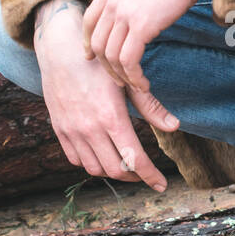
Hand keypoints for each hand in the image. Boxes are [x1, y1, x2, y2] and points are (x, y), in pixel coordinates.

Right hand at [34, 0, 176, 190]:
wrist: (61, 50)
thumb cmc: (99, 64)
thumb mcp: (128, 83)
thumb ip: (151, 107)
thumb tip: (174, 126)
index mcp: (111, 118)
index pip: (134, 159)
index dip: (150, 176)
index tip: (161, 185)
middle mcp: (90, 129)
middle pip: (116, 170)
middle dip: (134, 176)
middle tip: (145, 173)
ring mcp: (72, 131)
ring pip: (95, 169)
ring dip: (112, 171)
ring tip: (125, 165)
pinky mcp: (60, 130)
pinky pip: (76, 159)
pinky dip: (91, 163)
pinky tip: (102, 156)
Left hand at [82, 0, 210, 90]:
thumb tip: (135, 7)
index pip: (88, 21)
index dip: (88, 42)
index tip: (93, 56)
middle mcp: (113, 2)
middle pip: (98, 43)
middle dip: (106, 66)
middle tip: (119, 78)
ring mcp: (124, 14)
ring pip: (111, 56)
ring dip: (122, 76)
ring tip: (135, 85)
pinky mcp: (141, 26)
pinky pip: (129, 60)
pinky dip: (133, 76)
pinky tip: (143, 82)